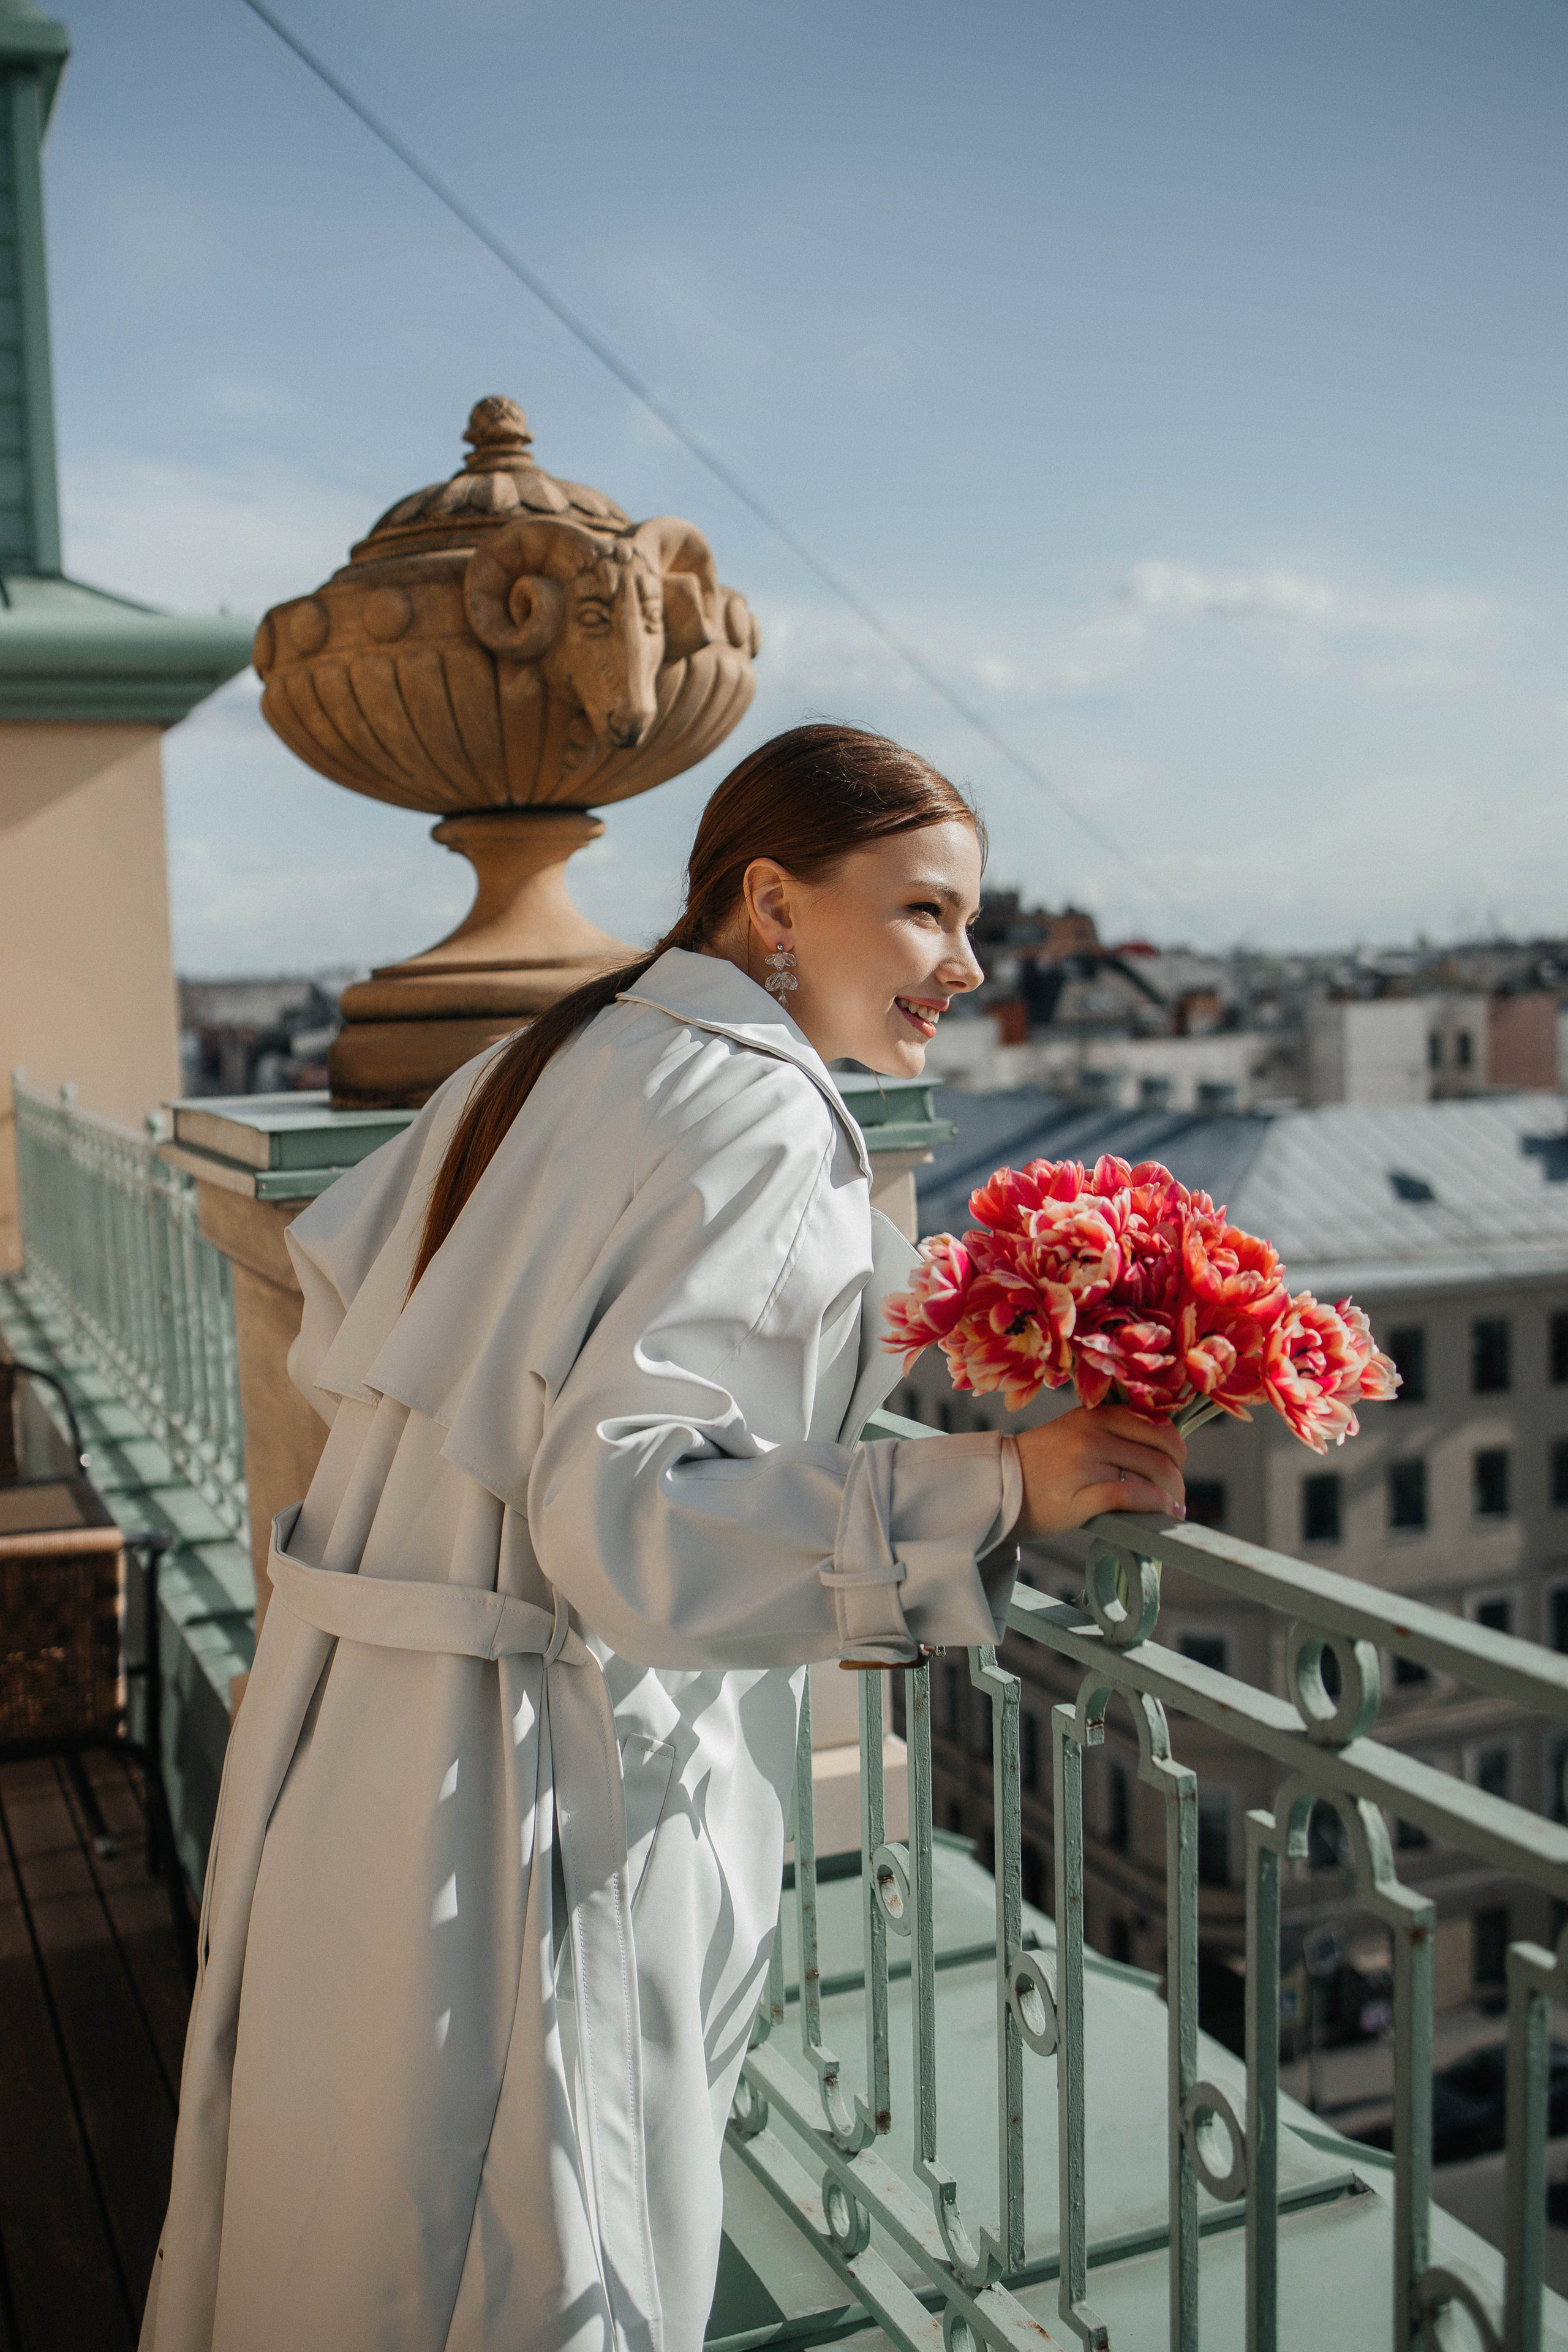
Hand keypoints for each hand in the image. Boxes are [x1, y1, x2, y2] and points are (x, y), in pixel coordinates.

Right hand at [1013, 1404, 1185, 1535]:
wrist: (996, 1489)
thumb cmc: (1040, 1466)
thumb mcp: (1074, 1432)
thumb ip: (1111, 1433)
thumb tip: (1160, 1452)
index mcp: (1094, 1415)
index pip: (1156, 1424)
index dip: (1176, 1448)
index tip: (1177, 1466)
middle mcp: (1091, 1433)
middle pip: (1161, 1449)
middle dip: (1178, 1475)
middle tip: (1178, 1494)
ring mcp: (1084, 1464)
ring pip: (1152, 1472)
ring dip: (1172, 1495)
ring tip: (1173, 1509)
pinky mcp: (1078, 1496)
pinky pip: (1131, 1495)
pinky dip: (1154, 1504)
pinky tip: (1161, 1513)